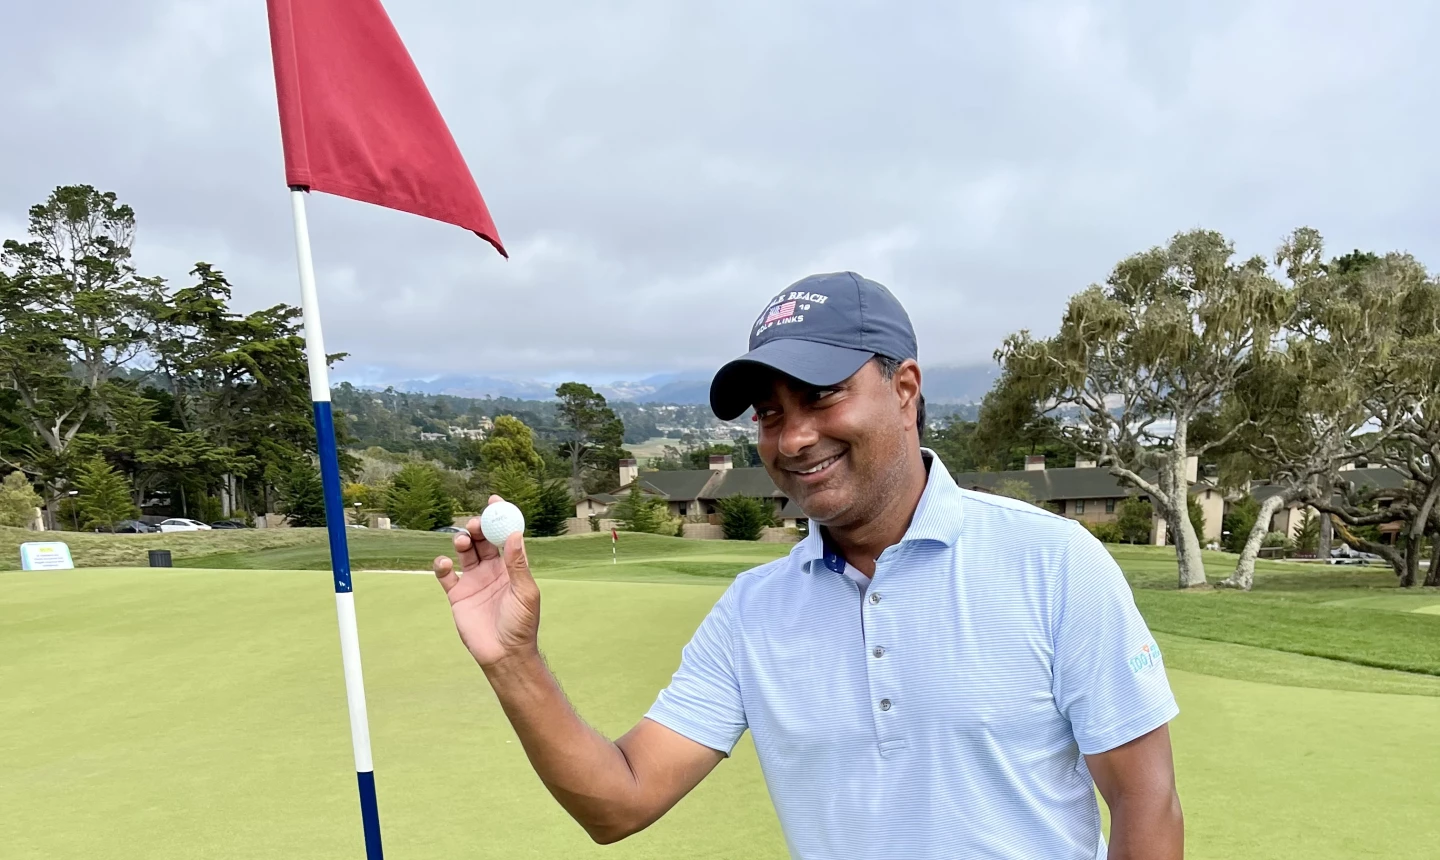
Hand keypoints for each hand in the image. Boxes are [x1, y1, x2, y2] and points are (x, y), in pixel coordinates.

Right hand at [433, 495, 540, 668]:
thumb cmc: (521, 625)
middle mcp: (492, 570)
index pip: (504, 536)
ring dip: (462, 542)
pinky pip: (446, 575)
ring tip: (464, 542)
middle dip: (478, 527)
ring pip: (465, 552)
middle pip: (482, 540)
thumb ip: (517, 564)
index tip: (493, 501)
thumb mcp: (525, 592)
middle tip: (475, 523)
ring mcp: (474, 581)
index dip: (499, 517)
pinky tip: (444, 564)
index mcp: (511, 567)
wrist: (504, 654)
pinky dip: (442, 564)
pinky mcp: (457, 595)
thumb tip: (515, 534)